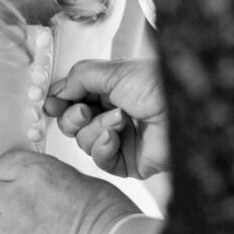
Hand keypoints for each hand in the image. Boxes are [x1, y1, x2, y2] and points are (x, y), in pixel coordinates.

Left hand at [0, 149, 139, 233]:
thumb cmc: (109, 216)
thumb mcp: (78, 178)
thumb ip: (48, 179)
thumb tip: (39, 186)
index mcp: (33, 172)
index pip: (3, 166)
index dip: (15, 175)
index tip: (22, 183)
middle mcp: (16, 199)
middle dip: (9, 200)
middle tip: (31, 210)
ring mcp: (11, 232)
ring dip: (11, 228)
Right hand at [45, 58, 168, 178]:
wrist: (184, 112)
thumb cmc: (158, 86)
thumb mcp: (114, 71)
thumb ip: (79, 77)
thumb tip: (56, 90)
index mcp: (110, 90)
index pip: (73, 99)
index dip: (59, 102)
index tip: (49, 103)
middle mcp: (112, 114)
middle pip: (72, 124)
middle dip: (73, 117)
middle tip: (85, 110)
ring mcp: (119, 140)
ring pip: (83, 142)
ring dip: (96, 129)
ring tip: (119, 119)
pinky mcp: (127, 162)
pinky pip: (100, 160)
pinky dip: (103, 148)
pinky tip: (116, 137)